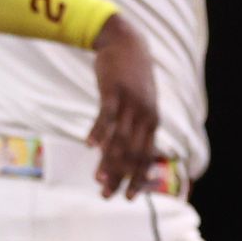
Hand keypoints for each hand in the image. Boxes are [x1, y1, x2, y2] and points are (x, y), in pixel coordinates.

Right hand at [87, 14, 158, 198]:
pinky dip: (98, 131)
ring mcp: (130, 103)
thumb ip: (136, 127)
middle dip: (120, 176)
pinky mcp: (114, 91)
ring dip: (108, 160)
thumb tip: (128, 153)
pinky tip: (89, 146)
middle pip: (132, 152)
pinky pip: (106, 115)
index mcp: (152, 121)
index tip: (128, 198)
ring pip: (119, 138)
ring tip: (98, 178)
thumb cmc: (131, 78)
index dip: (138, 178)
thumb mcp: (140, 103)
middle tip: (106, 195)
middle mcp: (144, 114)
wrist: (126, 43)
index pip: (146, 156)